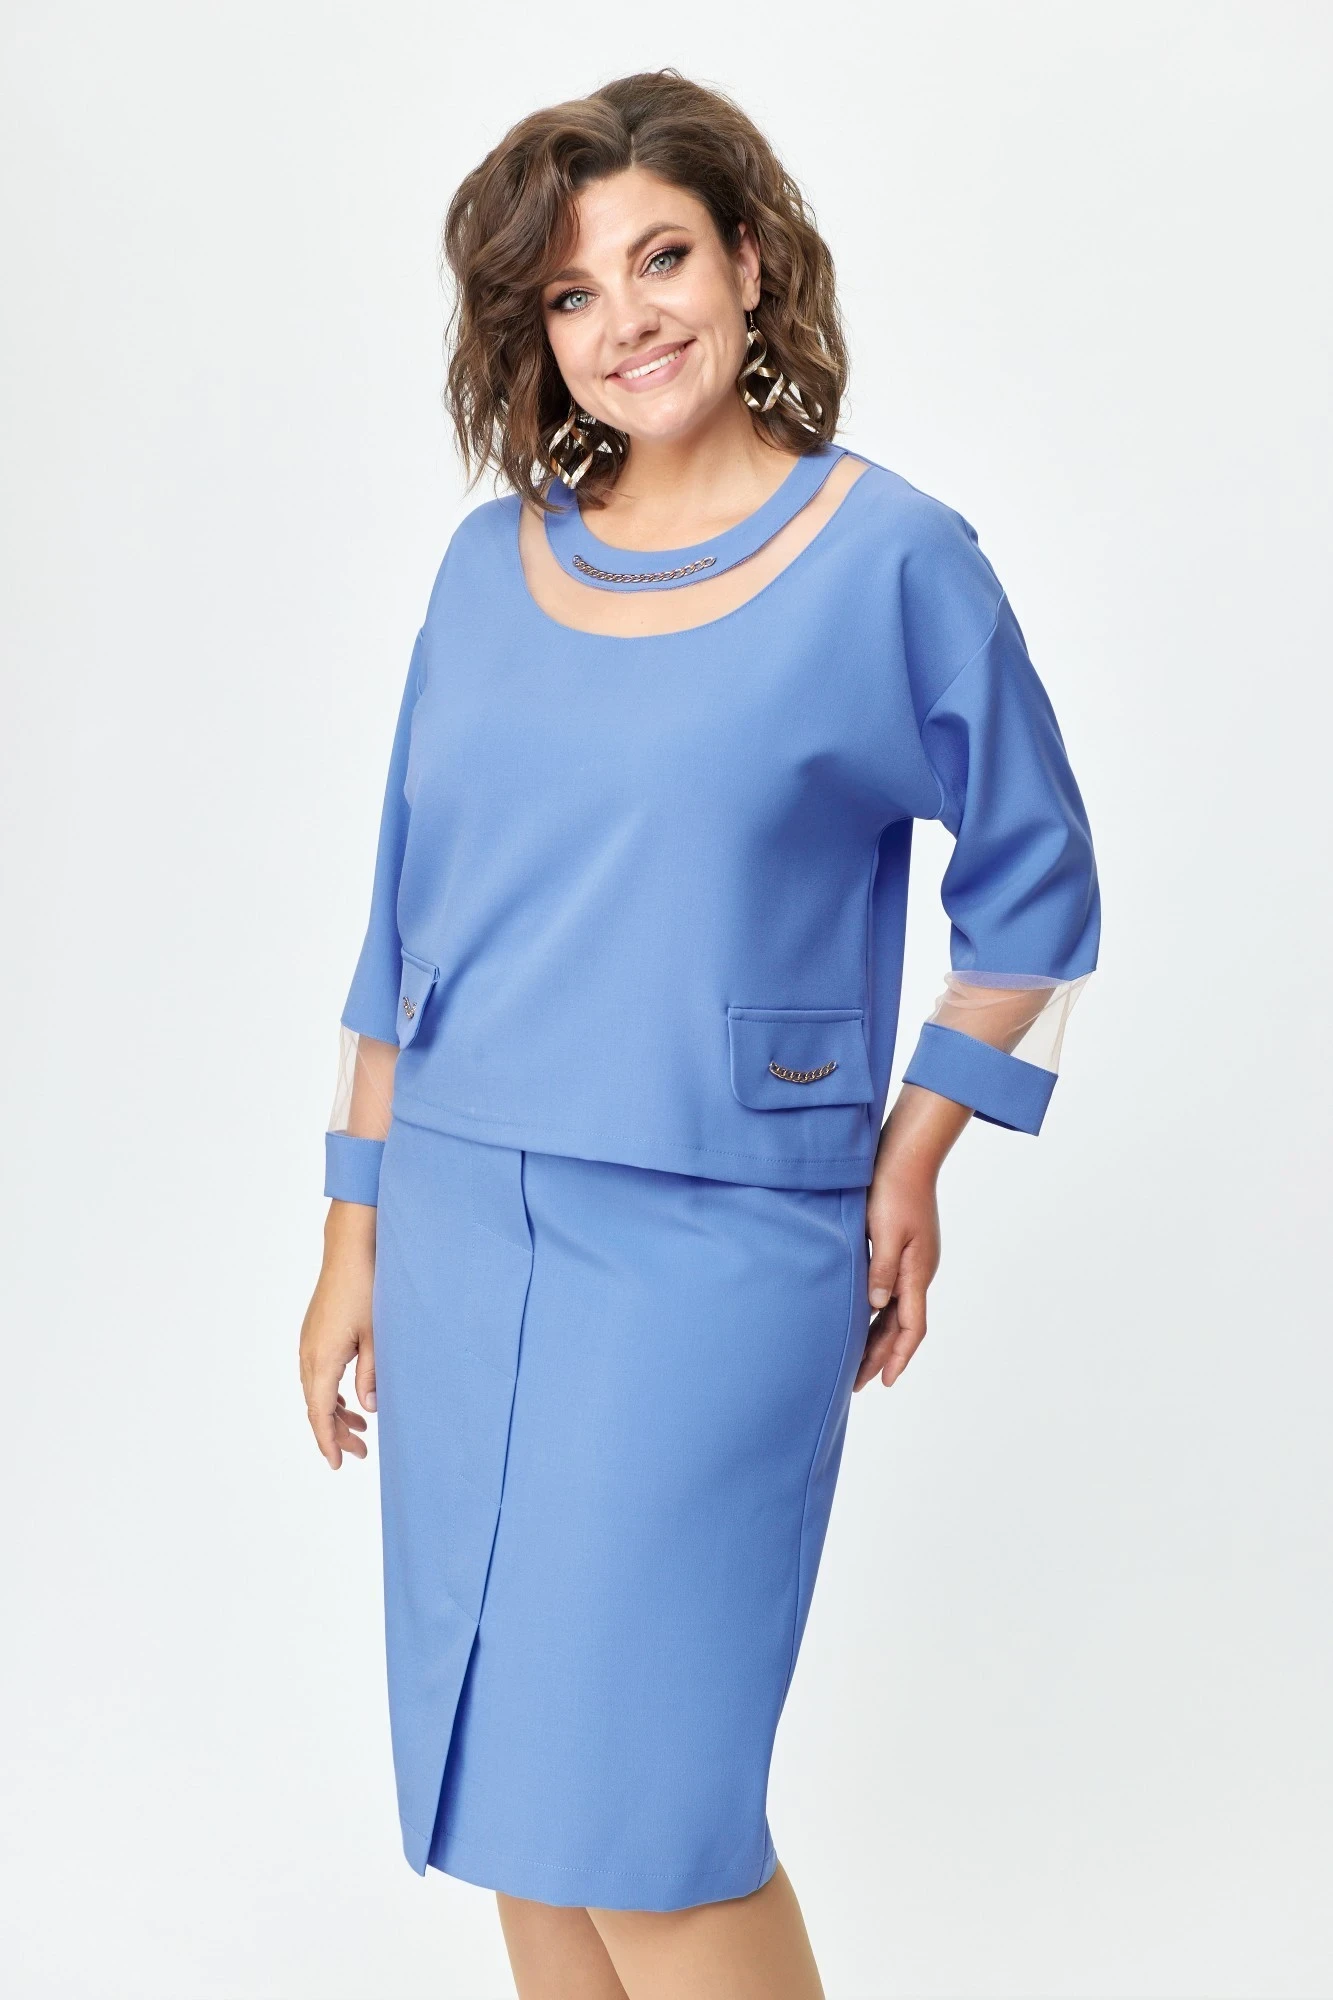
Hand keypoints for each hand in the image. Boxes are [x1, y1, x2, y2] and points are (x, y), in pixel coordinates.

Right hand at [299, 1203, 377, 1466]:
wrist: (350, 1250)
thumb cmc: (368, 1289)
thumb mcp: (378, 1337)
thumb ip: (372, 1375)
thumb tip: (368, 1408)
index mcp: (323, 1358)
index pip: (319, 1412)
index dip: (327, 1441)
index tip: (337, 1464)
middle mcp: (309, 1352)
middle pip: (316, 1405)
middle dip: (335, 1432)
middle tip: (360, 1452)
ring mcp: (309, 1341)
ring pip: (315, 1390)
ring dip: (334, 1412)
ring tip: (360, 1430)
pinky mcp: (315, 1332)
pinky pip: (317, 1373)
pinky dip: (330, 1392)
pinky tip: (348, 1400)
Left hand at [855, 1166, 939, 1390]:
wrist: (906, 1156)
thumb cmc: (893, 1190)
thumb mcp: (886, 1232)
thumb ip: (881, 1271)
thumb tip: (877, 1307)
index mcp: (918, 1272)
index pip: (911, 1327)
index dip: (898, 1357)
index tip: (885, 1382)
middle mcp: (919, 1272)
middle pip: (902, 1326)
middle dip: (882, 1356)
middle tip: (858, 1383)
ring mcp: (914, 1262)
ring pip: (896, 1311)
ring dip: (878, 1337)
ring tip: (857, 1362)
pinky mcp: (904, 1250)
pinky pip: (892, 1292)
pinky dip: (878, 1313)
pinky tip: (862, 1319)